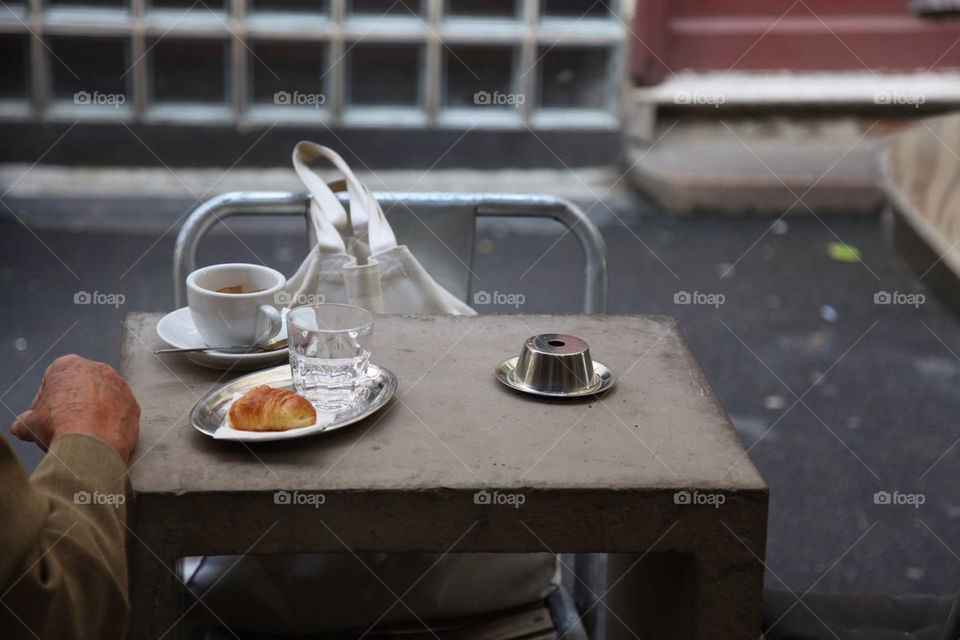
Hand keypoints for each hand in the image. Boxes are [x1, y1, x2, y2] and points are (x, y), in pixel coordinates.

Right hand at [11, 355, 139, 463]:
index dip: (45, 399)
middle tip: (61, 424)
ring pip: (102, 398)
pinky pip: (119, 412)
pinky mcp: (134, 404)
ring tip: (81, 432)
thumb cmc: (60, 427)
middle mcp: (98, 369)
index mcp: (69, 365)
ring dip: (93, 411)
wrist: (92, 445)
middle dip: (70, 403)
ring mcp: (120, 386)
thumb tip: (20, 427)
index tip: (43, 414)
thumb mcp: (30, 424)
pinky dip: (110, 422)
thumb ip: (25, 421)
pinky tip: (99, 436)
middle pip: (80, 386)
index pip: (52, 379)